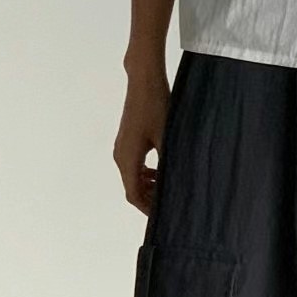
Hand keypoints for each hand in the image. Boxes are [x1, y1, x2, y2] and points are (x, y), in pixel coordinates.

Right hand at [113, 71, 170, 216]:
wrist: (144, 81)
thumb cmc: (156, 107)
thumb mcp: (167, 138)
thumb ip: (168, 164)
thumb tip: (176, 185)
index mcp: (128, 158)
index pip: (133, 194)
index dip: (147, 208)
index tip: (163, 215)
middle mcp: (120, 155)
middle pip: (132, 188)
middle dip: (150, 198)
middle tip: (170, 203)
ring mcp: (122, 148)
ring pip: (133, 177)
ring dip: (149, 185)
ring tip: (169, 187)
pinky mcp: (126, 141)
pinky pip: (134, 165)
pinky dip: (146, 174)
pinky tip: (162, 172)